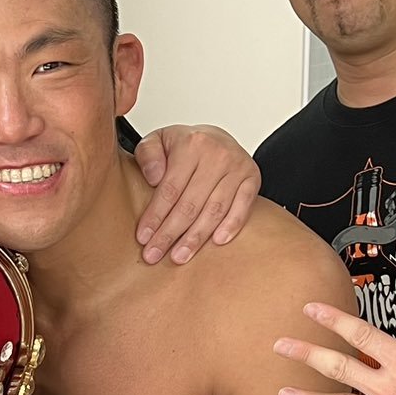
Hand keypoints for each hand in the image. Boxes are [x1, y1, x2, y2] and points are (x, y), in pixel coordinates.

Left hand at [134, 124, 261, 263]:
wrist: (218, 138)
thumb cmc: (185, 146)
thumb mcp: (159, 141)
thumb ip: (148, 155)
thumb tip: (153, 177)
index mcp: (191, 144)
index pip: (170, 189)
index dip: (155, 216)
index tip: (143, 238)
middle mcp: (217, 154)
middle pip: (190, 204)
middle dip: (170, 233)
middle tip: (155, 255)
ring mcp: (237, 167)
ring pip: (215, 210)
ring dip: (196, 237)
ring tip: (180, 256)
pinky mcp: (252, 179)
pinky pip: (242, 207)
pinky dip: (231, 226)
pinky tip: (217, 242)